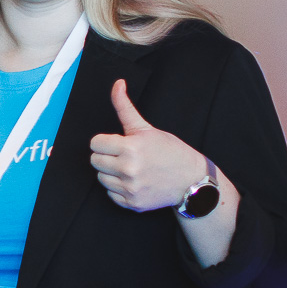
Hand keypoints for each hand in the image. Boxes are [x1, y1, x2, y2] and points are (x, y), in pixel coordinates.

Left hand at [89, 80, 210, 211]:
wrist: (192, 180)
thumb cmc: (170, 151)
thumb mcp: (147, 128)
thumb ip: (125, 107)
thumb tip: (117, 84)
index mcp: (130, 148)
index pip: (95, 144)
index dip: (105, 142)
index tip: (118, 143)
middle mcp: (128, 169)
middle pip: (94, 161)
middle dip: (106, 156)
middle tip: (124, 155)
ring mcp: (130, 188)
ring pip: (101, 178)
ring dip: (111, 172)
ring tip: (131, 168)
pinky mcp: (132, 203)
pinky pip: (110, 194)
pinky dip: (119, 189)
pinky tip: (135, 181)